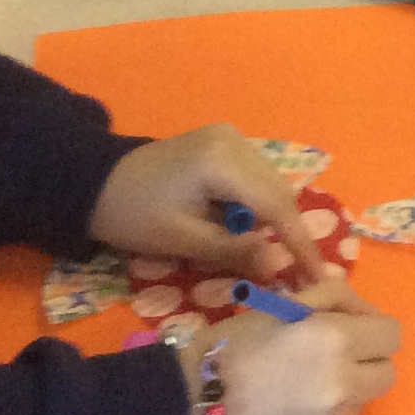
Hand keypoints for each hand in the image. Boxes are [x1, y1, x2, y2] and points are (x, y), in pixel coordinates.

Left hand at [89, 123, 329, 286]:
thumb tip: (280, 266)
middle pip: (279, 192)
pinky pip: (255, 178)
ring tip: (282, 259)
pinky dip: (258, 207)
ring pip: (270, 185)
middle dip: (292, 234)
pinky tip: (253, 231)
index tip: (320, 278)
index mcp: (223, 160)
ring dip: (276, 221)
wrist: (93, 183)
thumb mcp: (181, 241)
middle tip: (305, 275)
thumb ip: (233, 251)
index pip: (276, 205)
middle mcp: (236, 140)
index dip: (300, 243)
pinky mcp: (225, 142)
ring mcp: (232, 137)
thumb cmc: (133, 216)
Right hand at [174, 278, 398, 414]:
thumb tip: (357, 305)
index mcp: (336, 341)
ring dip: (351, 384)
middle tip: (335, 349)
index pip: (390, 333)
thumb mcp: (284, 306)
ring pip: (365, 399)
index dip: (370, 323)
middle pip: (386, 371)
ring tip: (311, 376)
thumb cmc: (233, 348)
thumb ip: (331, 297)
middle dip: (368, 357)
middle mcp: (342, 384)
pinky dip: (330, 410)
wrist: (188, 413)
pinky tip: (297, 402)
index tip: (346, 322)